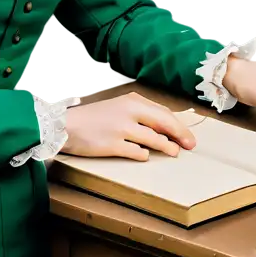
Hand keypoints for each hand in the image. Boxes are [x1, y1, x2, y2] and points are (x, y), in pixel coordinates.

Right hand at [61, 93, 196, 160]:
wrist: (66, 125)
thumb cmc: (94, 118)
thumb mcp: (118, 108)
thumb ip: (140, 114)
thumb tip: (165, 127)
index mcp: (132, 100)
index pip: (164, 112)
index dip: (179, 126)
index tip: (189, 136)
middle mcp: (129, 112)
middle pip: (164, 123)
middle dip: (180, 136)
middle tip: (189, 146)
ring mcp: (122, 129)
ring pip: (154, 139)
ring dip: (166, 147)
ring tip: (173, 152)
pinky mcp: (113, 145)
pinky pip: (137, 152)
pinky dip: (144, 155)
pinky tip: (145, 155)